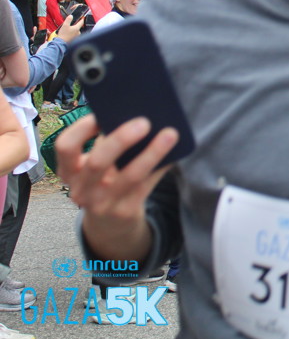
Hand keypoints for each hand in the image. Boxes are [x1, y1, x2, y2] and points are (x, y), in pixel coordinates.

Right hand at [54, 15, 85, 42]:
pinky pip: (74, 34)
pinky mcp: (75, 39)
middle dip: (74, 25)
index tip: (83, 16)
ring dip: (72, 30)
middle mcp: (78, 32)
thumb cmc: (63, 34)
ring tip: (67, 31)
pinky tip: (67, 34)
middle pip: (78, 27)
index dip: (82, 19)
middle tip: (69, 26)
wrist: (61, 43)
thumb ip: (68, 20)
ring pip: (76, 31)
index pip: (81, 22)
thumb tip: (71, 16)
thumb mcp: (65, 25)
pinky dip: (72, 33)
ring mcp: (77, 36)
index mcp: (77, 28)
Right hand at [55, 114, 177, 259]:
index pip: (65, 147)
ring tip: (170, 134)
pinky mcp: (125, 211)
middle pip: (98, 162)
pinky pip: (147, 185)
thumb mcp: (96, 168)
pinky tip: (174, 153)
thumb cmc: (104, 181)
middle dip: (121, 139)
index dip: (81, 128)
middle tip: (144, 122)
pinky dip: (161, 166)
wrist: (109, 224)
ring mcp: (102, 203)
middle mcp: (81, 189)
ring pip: (130, 175)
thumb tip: (138, 115)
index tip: (101, 114)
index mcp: (69, 171)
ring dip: (152, 152)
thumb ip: (107, 145)